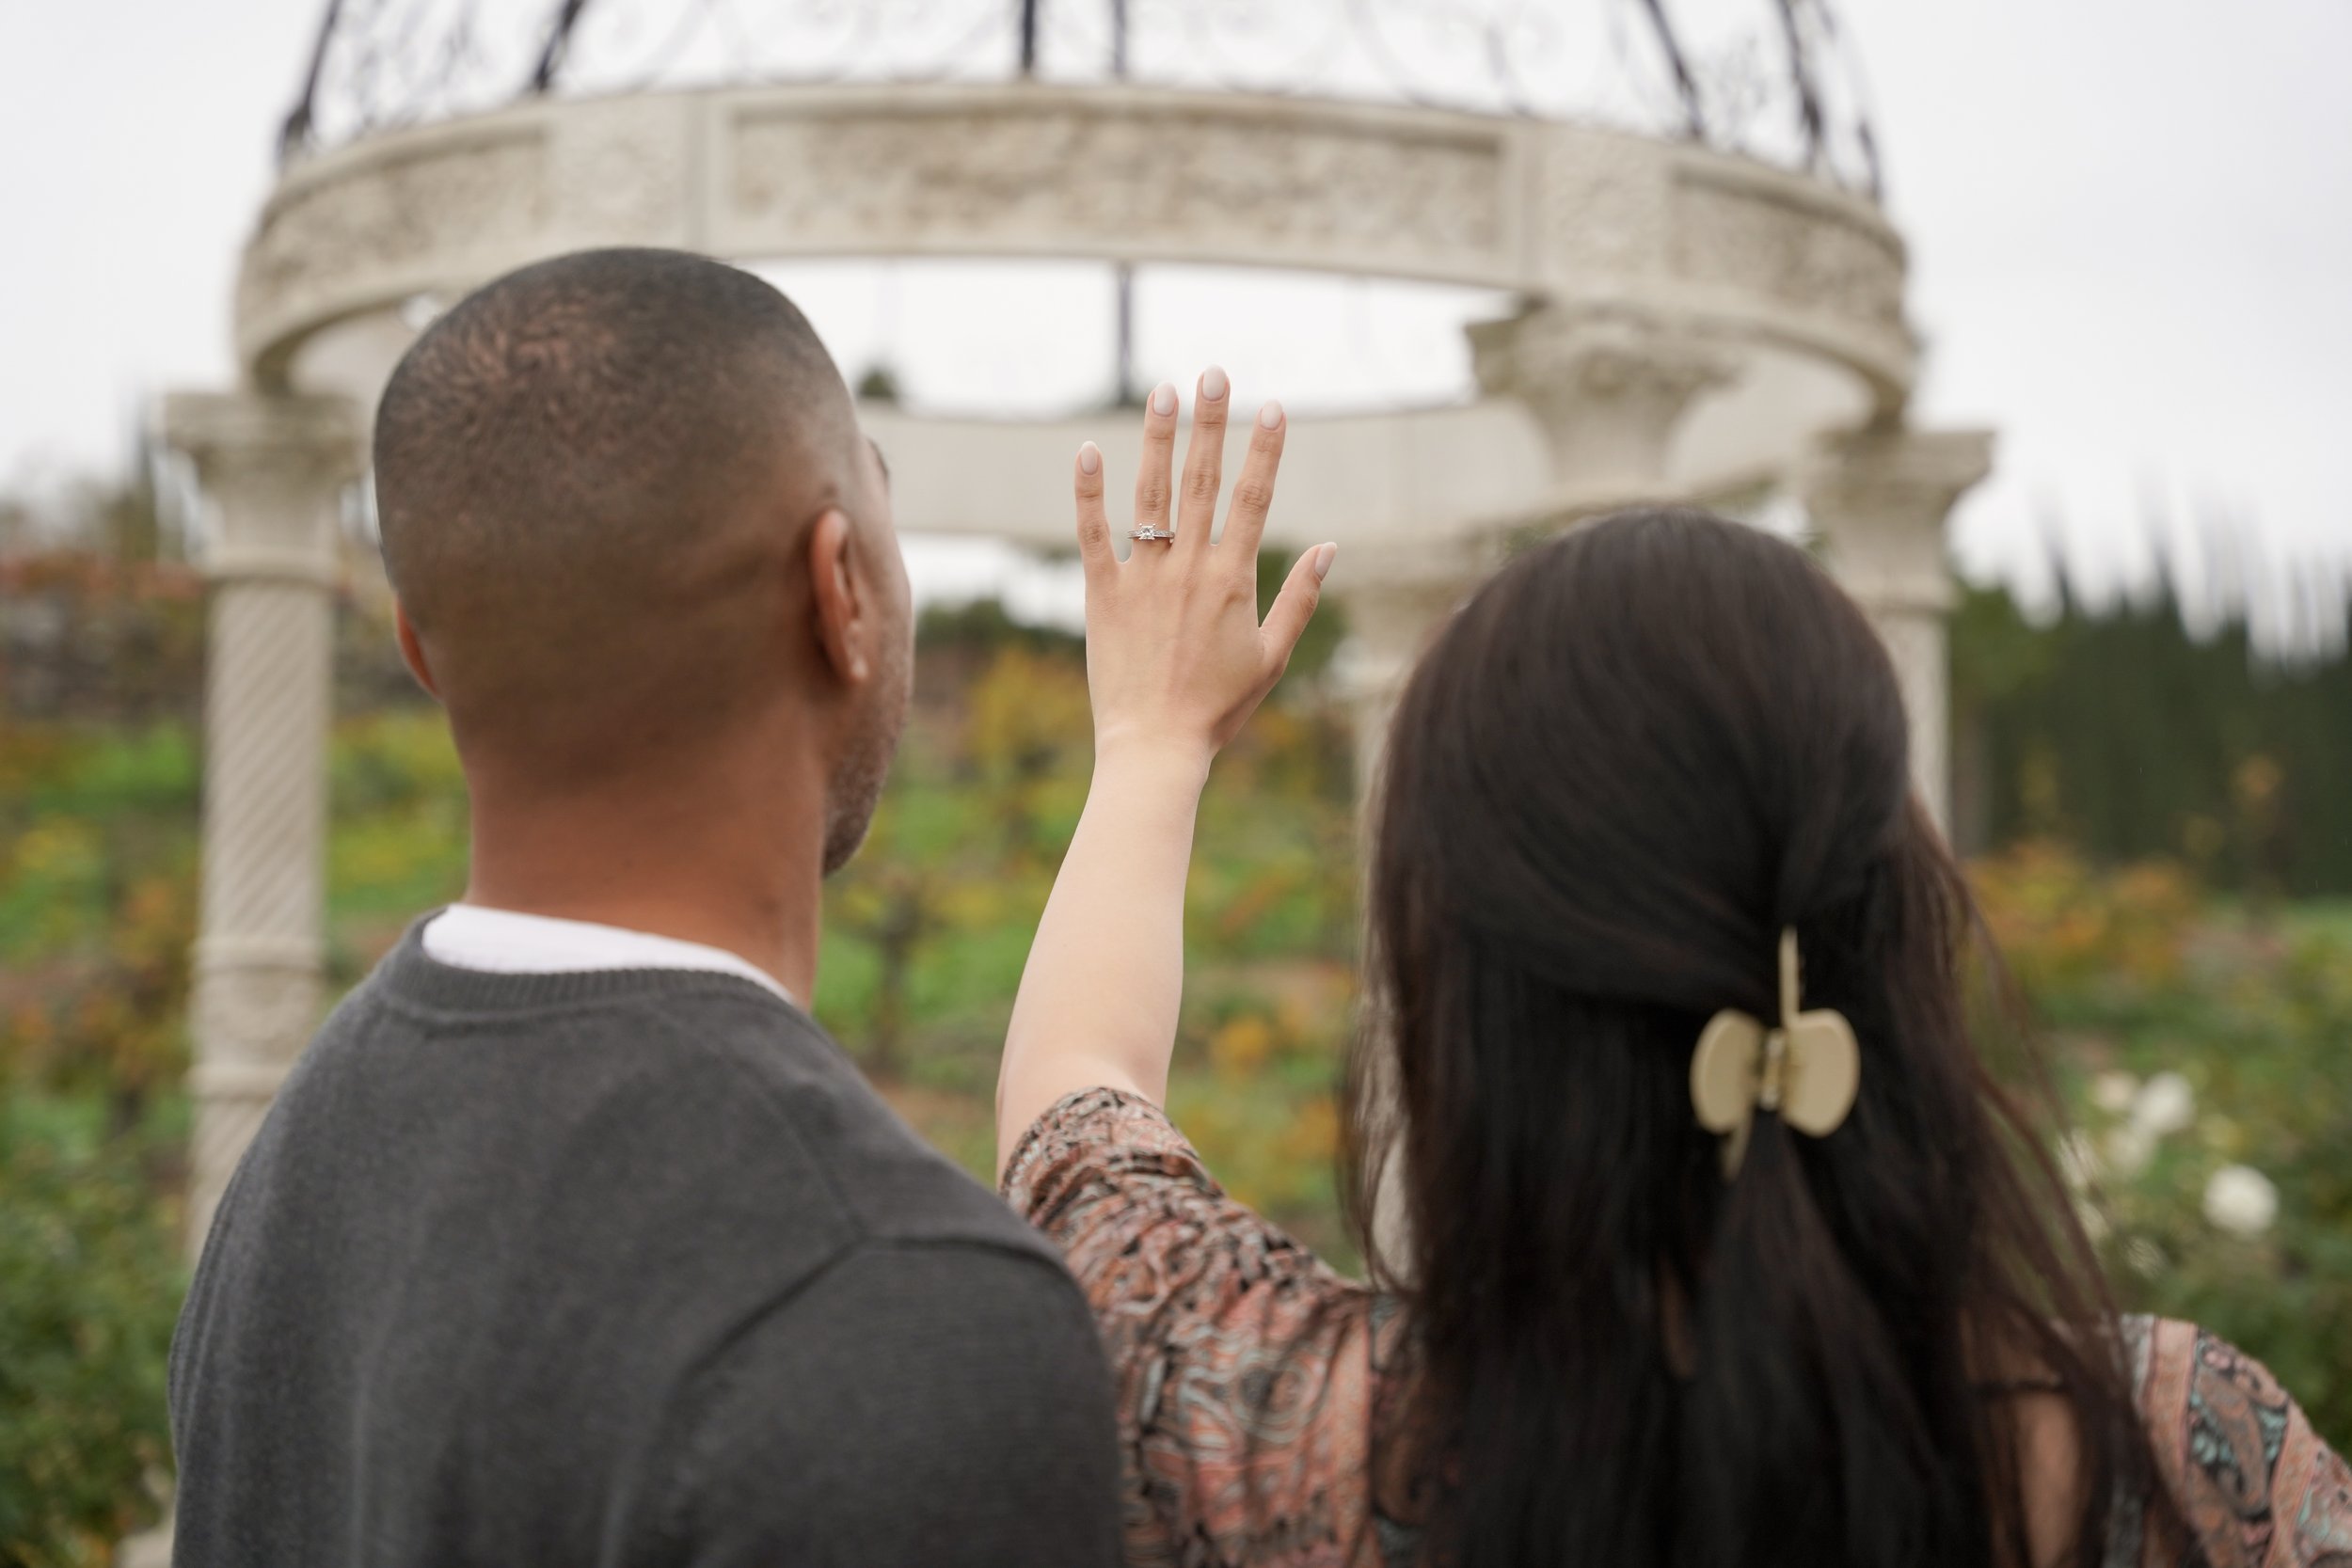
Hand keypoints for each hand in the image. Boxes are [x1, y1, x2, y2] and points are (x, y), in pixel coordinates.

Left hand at [1072, 368, 1335, 766]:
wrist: (1156, 746)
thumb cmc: (1218, 708)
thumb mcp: (1273, 656)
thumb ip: (1300, 598)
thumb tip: (1332, 547)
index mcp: (1233, 579)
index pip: (1254, 499)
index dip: (1266, 449)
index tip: (1274, 406)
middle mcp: (1188, 568)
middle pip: (1202, 480)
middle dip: (1211, 422)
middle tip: (1213, 372)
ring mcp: (1143, 578)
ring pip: (1150, 494)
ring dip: (1158, 438)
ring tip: (1163, 390)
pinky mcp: (1102, 594)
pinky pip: (1092, 534)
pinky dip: (1089, 492)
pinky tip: (1087, 450)